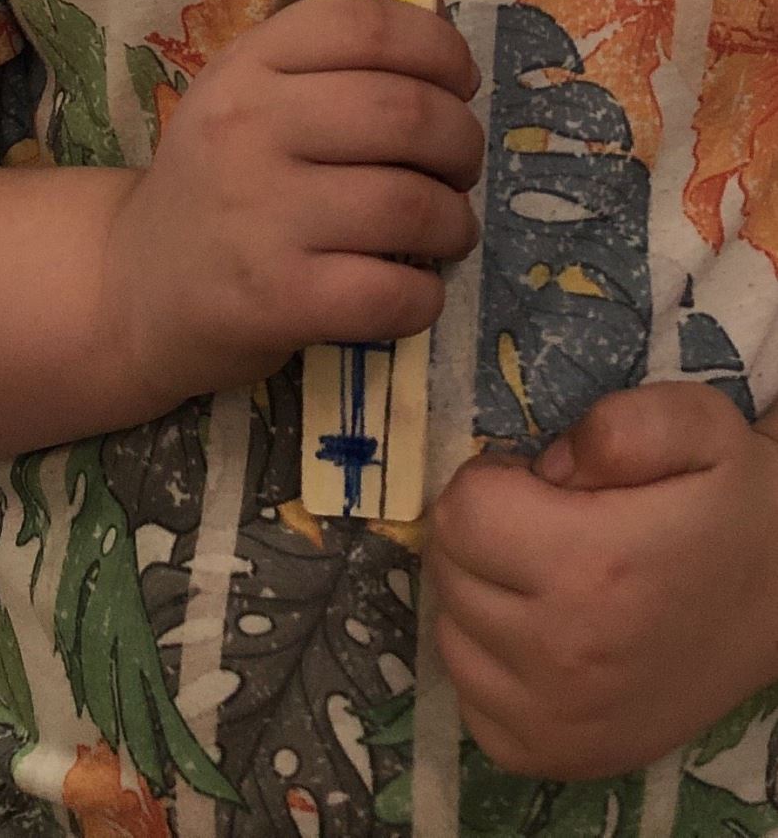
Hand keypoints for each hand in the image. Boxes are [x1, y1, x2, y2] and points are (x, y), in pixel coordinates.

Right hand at [107, 0, 483, 409]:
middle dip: (462, 142)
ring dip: (454, 222)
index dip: (438, 48)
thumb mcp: (247, 93)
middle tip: (461, 166)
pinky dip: (426, 296)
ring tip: (447, 229)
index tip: (461, 82)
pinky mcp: (276, 299)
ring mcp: (260, 215)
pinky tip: (414, 291)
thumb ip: (327, 64)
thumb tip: (444, 44)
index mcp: (249, 64)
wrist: (136, 286)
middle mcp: (249, 128)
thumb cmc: (218, 181)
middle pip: (405, 114)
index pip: (366, 26)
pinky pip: (391, 292)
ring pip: (410, 206)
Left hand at [427, 381, 777, 779]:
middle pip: (449, 570)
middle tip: (545, 530)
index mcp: (592, 566)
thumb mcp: (698, 426)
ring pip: (450, 633)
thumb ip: (620, 424)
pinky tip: (542, 636)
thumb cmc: (730, 506)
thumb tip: (548, 465)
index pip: (461, 513)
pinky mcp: (549, 756)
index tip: (537, 486)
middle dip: (483, 535)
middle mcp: (563, 655)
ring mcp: (553, 719)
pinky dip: (490, 661)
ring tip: (546, 582)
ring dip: (482, 597)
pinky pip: (469, 696)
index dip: (493, 482)